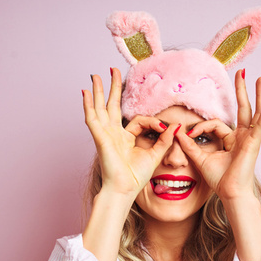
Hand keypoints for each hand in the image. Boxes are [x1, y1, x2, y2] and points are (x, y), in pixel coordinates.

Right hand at [82, 69, 178, 197]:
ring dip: (98, 91)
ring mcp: (105, 134)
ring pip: (100, 107)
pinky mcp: (100, 137)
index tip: (165, 129)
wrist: (124, 190)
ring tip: (96, 75)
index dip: (153, 122)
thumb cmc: (136, 177)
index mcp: (125, 139)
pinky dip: (88, 105)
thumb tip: (176, 126)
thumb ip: (165, 139)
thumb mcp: (155, 155)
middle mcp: (113, 134)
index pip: (139, 120)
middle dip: (114, 88)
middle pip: (112, 105)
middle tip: (113, 70)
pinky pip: (92, 118)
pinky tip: (85, 92)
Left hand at [177, 71, 260, 200]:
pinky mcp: (254, 142)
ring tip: (260, 78)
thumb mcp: (200, 158)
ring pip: (255, 112)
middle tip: (241, 73)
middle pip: (243, 109)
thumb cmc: (220, 180)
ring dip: (257, 94)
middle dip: (241, 91)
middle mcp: (242, 136)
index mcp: (231, 140)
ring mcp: (250, 138)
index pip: (215, 124)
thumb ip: (189, 145)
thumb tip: (178, 132)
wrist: (230, 193)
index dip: (200, 127)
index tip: (189, 134)